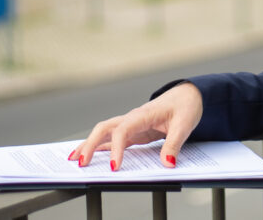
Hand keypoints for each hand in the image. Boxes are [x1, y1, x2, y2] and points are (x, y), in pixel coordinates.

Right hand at [68, 81, 203, 170]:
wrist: (187, 95)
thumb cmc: (185, 106)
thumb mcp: (184, 125)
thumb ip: (174, 144)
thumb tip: (167, 163)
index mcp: (143, 114)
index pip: (122, 130)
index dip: (116, 149)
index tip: (115, 167)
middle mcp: (133, 118)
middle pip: (104, 129)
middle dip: (90, 145)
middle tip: (81, 163)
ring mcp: (131, 124)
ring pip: (104, 133)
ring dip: (89, 144)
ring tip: (75, 160)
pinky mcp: (133, 131)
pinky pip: (112, 139)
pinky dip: (100, 147)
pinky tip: (91, 156)